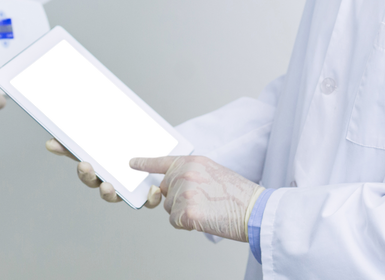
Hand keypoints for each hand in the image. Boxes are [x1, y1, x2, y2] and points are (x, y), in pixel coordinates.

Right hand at [45, 138, 161, 208]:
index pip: (88, 173)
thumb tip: (50, 144)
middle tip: (87, 168)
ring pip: (120, 197)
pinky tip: (153, 188)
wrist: (159, 153)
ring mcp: (130, 189)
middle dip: (91, 178)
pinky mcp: (148, 193)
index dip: (84, 171)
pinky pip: (148, 201)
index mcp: (102, 171)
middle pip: (98, 185)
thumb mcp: (105, 143)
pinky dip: (150, 197)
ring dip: (112, 193)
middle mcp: (113, 183)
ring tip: (109, 187)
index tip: (82, 163)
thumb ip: (78, 144)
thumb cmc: (128, 150)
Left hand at [128, 154, 263, 241]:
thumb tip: (173, 184)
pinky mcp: (186, 212)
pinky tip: (205, 217)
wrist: (254, 209)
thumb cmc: (237, 194)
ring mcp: (184, 192)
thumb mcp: (212, 172)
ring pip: (169, 208)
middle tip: (203, 200)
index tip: (130, 161)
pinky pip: (176, 221)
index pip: (161, 160)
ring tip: (208, 208)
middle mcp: (185, 173)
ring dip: (184, 213)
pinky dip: (188, 224)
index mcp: (192, 161)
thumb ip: (190, 173)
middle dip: (178, 200)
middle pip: (165, 191)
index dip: (143, 162)